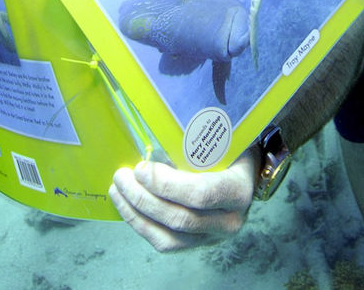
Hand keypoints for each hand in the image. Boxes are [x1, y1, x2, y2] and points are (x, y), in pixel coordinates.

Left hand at [108, 148, 258, 251]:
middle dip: (143, 197)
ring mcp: (213, 237)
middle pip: (179, 217)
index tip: (141, 168)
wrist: (246, 175)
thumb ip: (198, 136)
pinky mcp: (197, 244)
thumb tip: (154, 119)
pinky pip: (164, 243)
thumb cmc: (230, 150)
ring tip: (117, 190)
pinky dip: (140, 225)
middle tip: (122, 176)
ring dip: (135, 213)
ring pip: (168, 235)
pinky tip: (126, 206)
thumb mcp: (224, 139)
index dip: (166, 184)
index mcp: (239, 190)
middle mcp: (230, 220)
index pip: (201, 194)